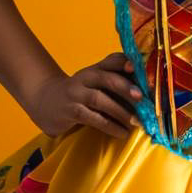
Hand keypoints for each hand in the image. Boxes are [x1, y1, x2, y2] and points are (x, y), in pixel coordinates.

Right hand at [25, 52, 142, 139]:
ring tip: (136, 121)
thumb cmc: (79, 92)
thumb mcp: (94, 82)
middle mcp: (86, 77)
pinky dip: (109, 126)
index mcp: (95, 68)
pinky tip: (121, 132)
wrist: (46, 101)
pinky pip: (92, 118)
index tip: (139, 69)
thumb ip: (114, 81)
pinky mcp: (71, 111)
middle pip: (107, 78)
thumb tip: (145, 90)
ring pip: (99, 99)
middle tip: (142, 98)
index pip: (112, 60)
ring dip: (119, 111)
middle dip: (125, 87)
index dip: (125, 62)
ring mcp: (76, 93)